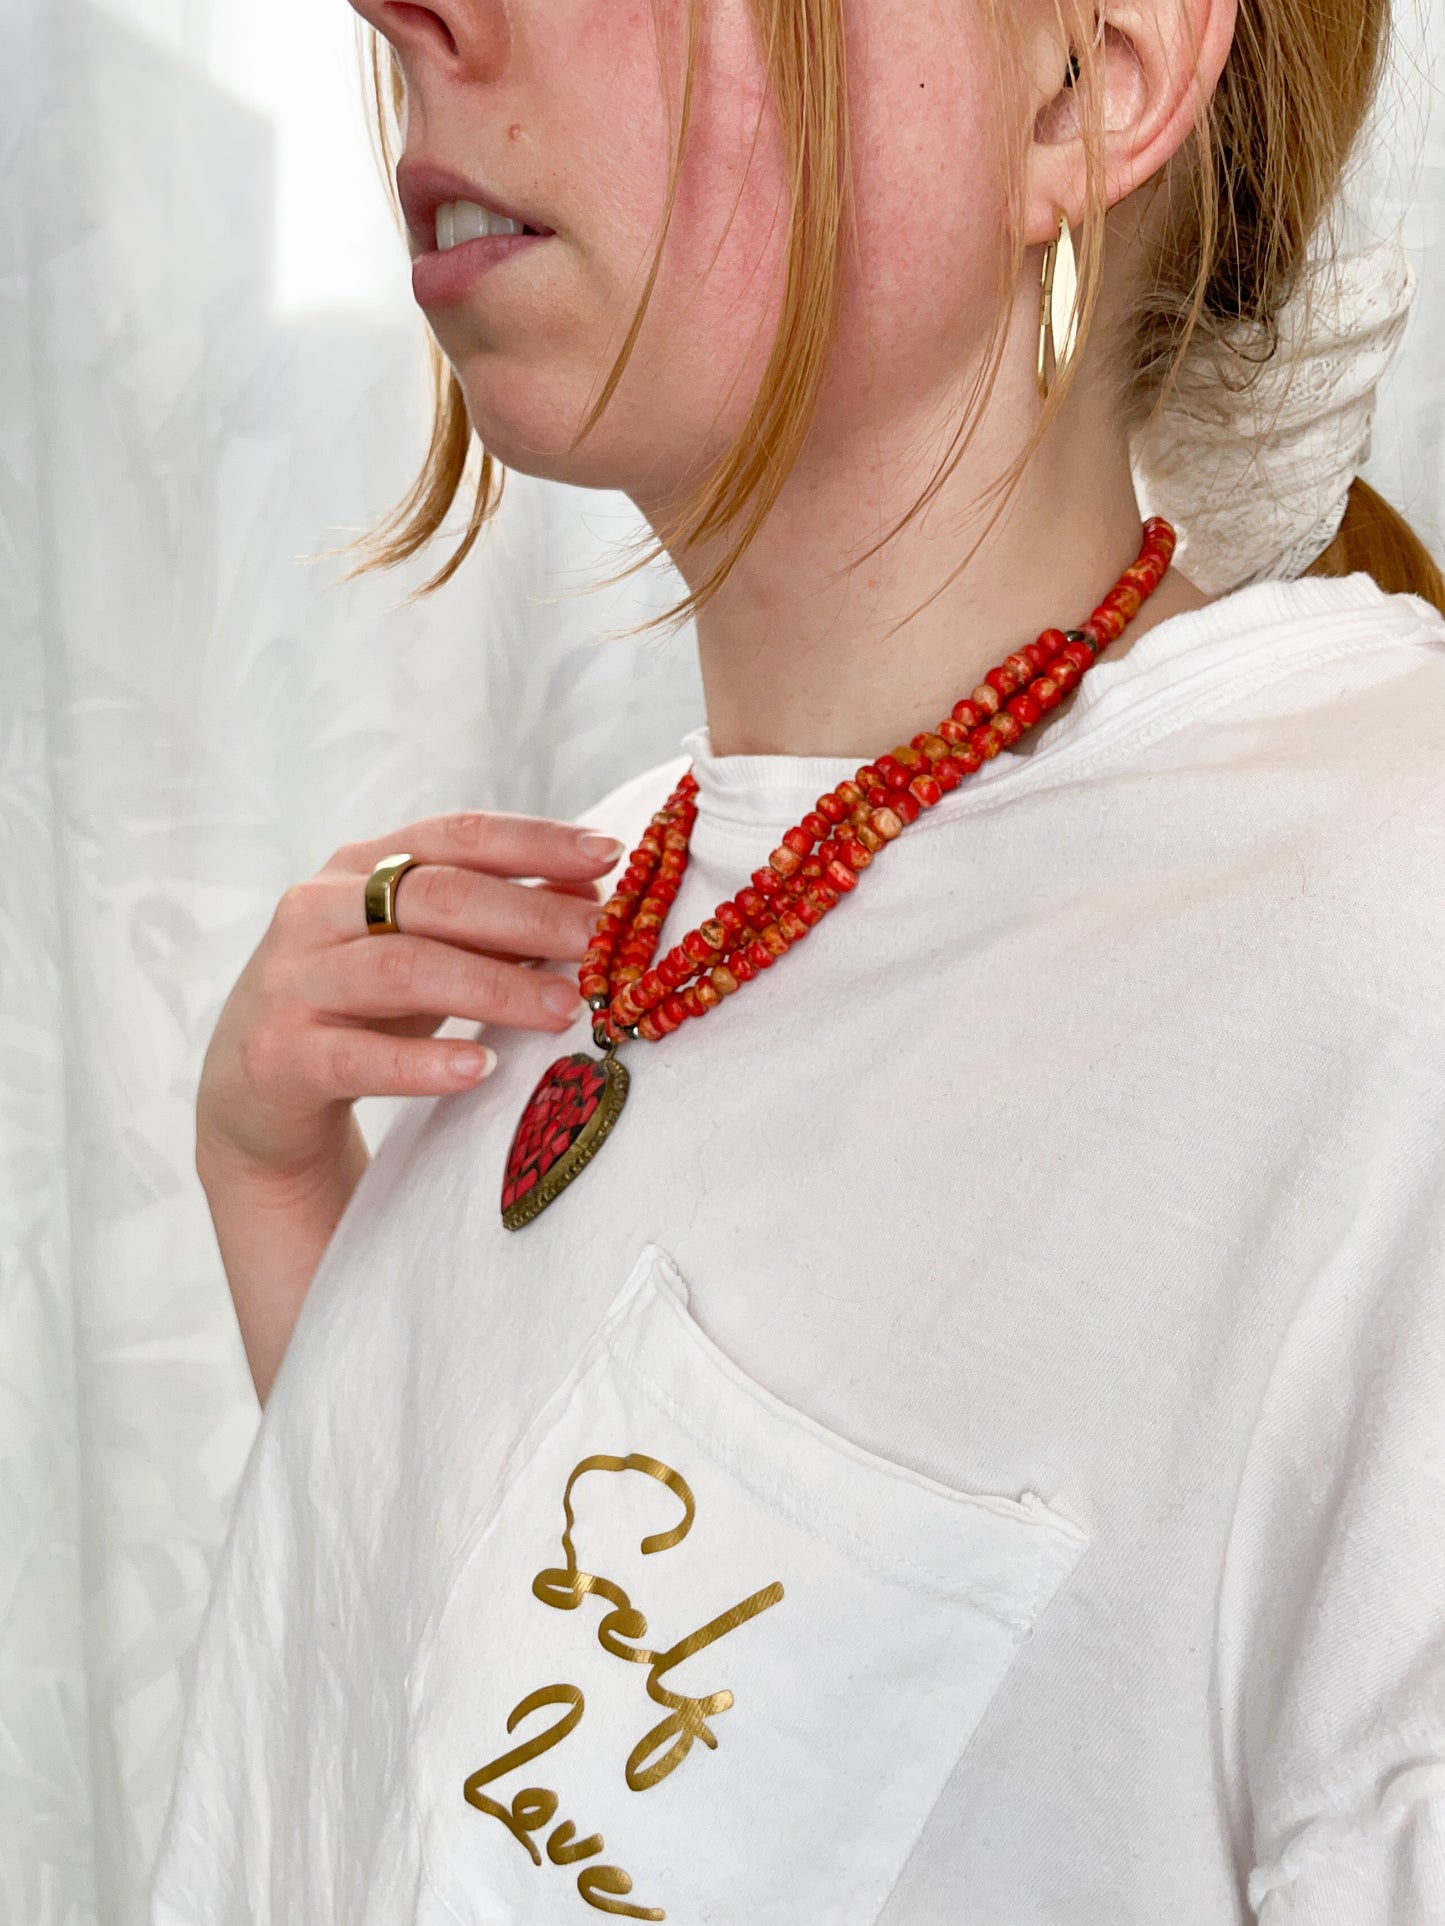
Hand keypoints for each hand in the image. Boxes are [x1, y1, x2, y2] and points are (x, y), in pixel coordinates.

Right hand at [197, 810, 622, 1187]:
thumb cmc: (358, 1010)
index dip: (535, 840)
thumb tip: (593, 896)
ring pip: (402, 969)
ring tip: (563, 1009)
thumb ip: (496, 922)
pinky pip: (355, 1057)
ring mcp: (292, 979)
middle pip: (436, 896)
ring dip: (492, 988)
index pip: (457, 836)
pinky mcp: (277, 1054)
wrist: (253, 1095)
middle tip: (599, 944)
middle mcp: (319, 908)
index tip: (610, 854)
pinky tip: (478, 1071)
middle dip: (529, 914)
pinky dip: (421, 1065)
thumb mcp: (428, 953)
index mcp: (362, 868)